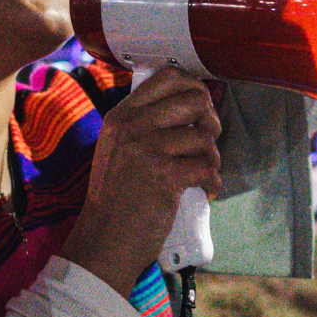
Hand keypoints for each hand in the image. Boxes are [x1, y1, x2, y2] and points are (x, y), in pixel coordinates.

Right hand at [63, 67, 222, 297]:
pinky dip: (211, 182)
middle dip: (210, 121)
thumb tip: (195, 107)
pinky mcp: (164, 175)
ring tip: (200, 174)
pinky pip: (207, 167)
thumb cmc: (117, 198)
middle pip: (195, 99)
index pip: (168, 77)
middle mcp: (133, 126)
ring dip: (211, 158)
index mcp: (122, 116)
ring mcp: (147, 149)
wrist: (105, 239)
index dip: (194, 89)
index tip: (198, 111)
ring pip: (204, 136)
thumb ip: (145, 125)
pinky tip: (202, 191)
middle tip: (204, 144)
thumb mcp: (119, 148)